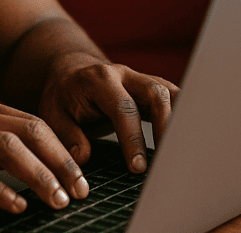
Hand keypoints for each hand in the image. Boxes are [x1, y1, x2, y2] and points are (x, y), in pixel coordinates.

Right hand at [0, 95, 89, 212]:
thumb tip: (26, 155)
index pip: (32, 121)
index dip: (62, 148)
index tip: (80, 173)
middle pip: (30, 131)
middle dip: (61, 161)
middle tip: (81, 189)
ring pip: (9, 150)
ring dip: (39, 175)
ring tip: (57, 200)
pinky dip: (0, 191)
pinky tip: (16, 206)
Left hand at [38, 53, 178, 173]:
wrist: (71, 74)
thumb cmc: (63, 97)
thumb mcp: (53, 114)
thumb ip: (67, 135)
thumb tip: (82, 158)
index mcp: (99, 80)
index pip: (122, 107)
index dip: (132, 138)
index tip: (137, 167)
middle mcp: (124, 75)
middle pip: (156, 94)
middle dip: (165, 128)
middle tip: (166, 162)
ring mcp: (141, 79)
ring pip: (171, 93)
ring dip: (180, 121)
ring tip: (182, 153)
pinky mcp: (152, 88)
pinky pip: (175, 98)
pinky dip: (184, 117)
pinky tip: (186, 141)